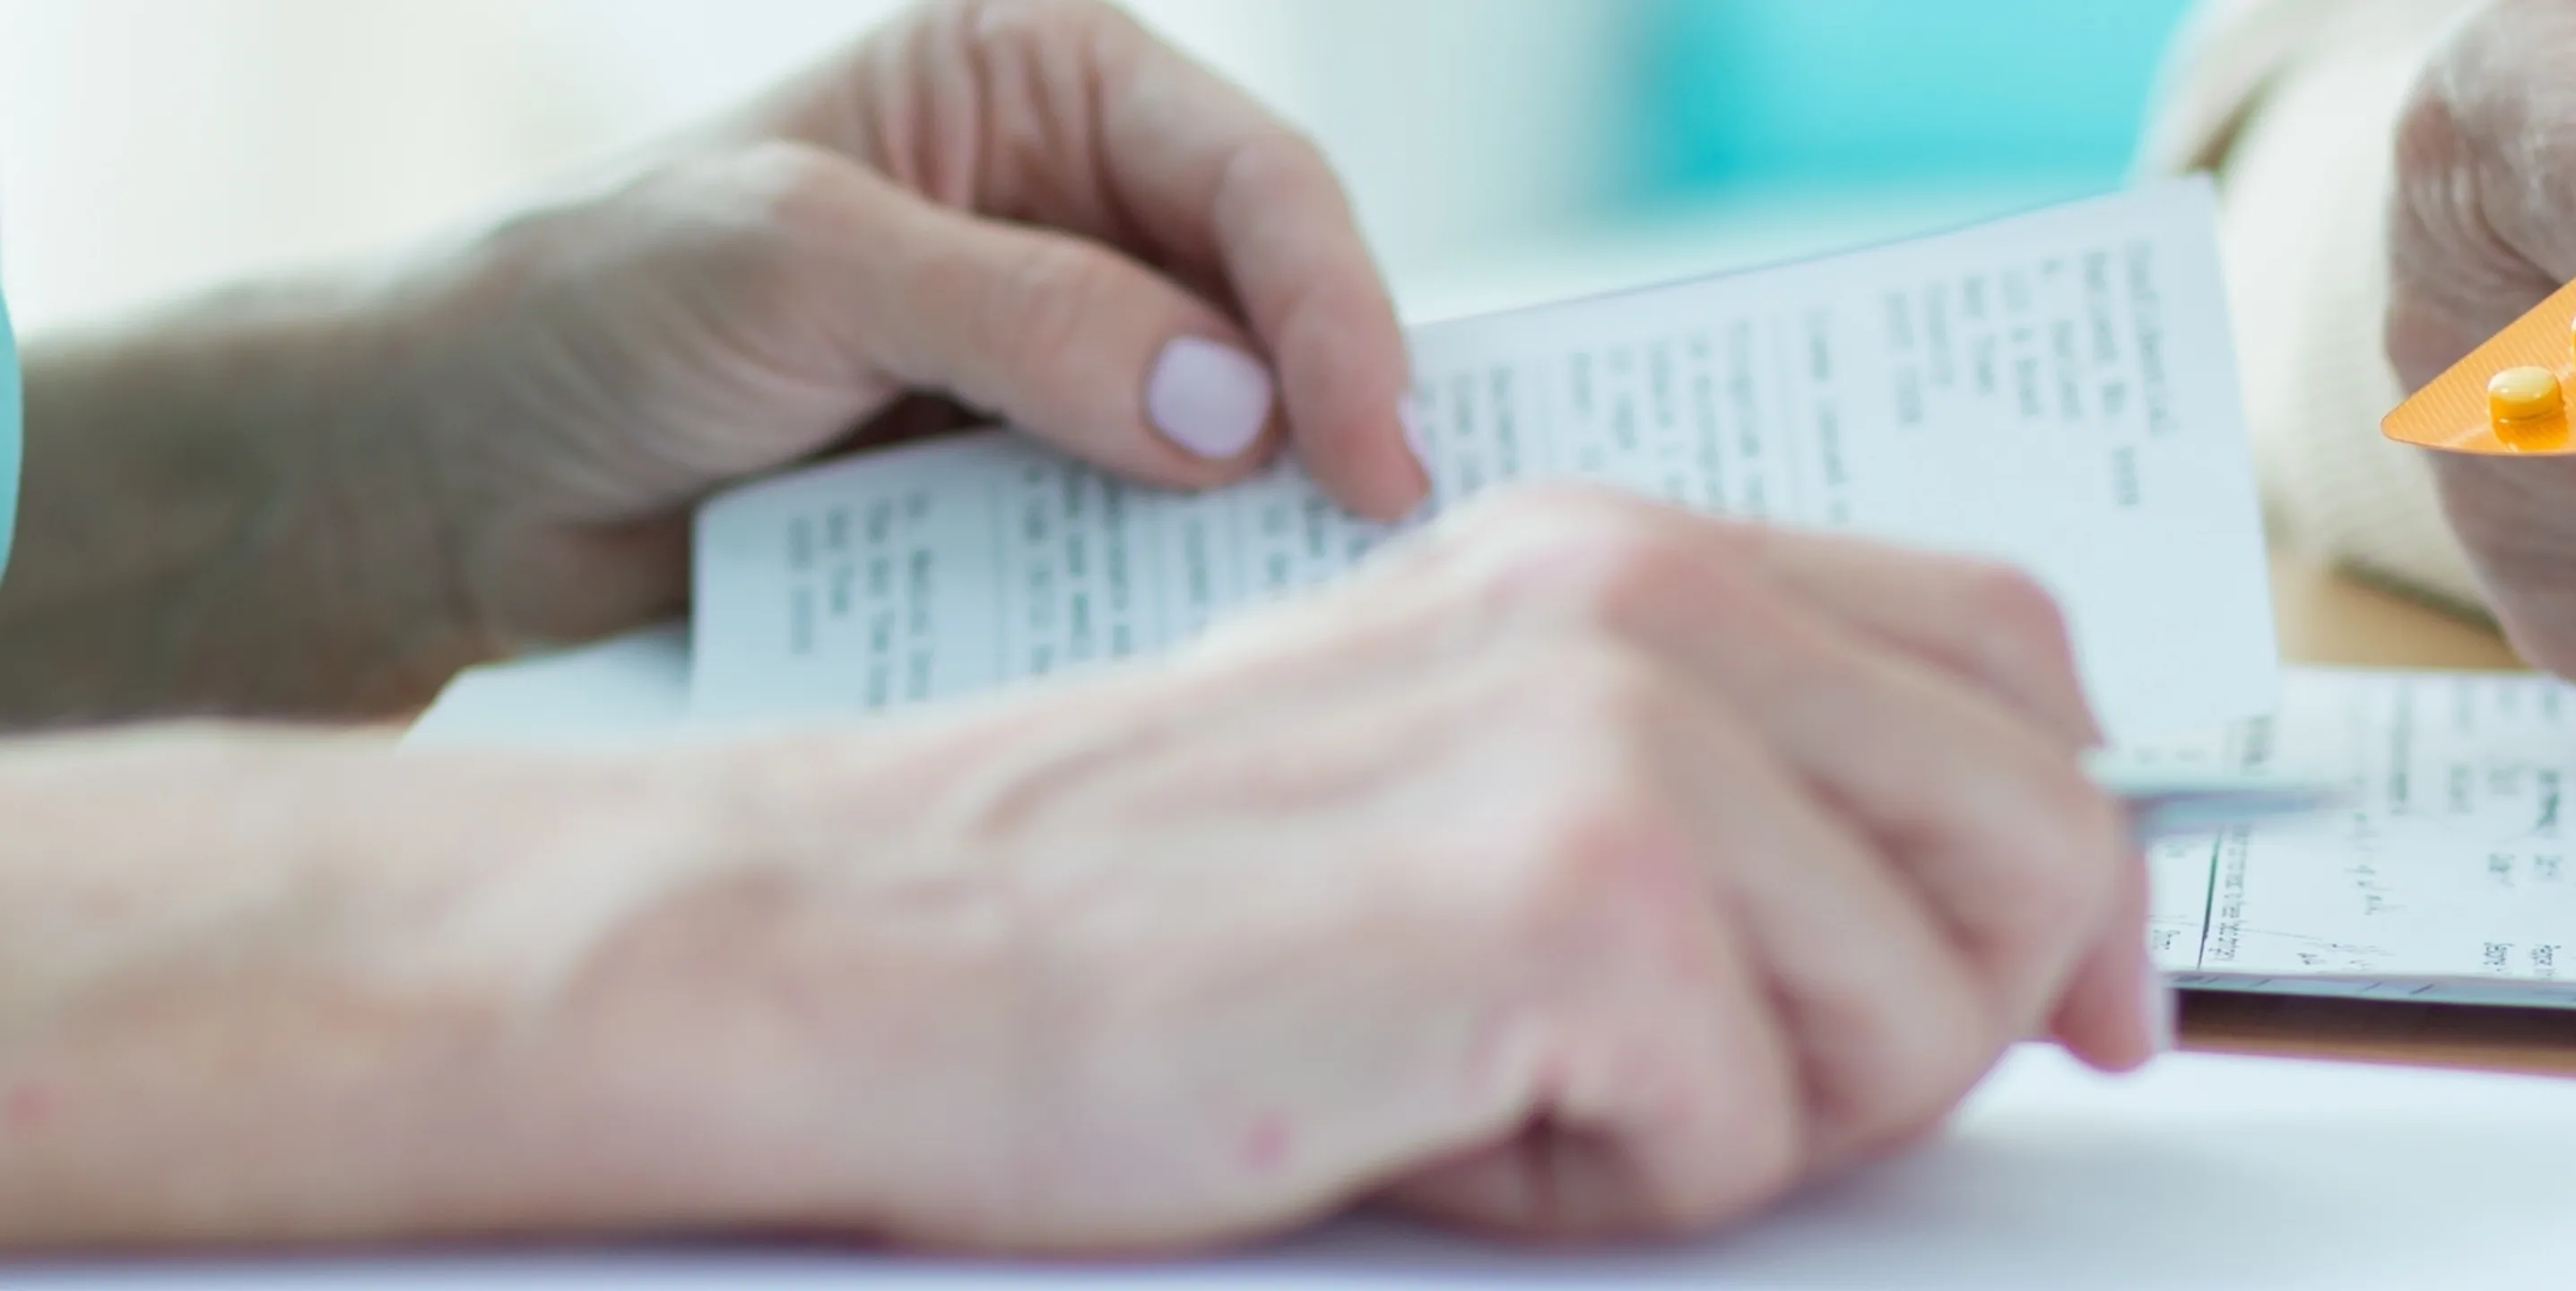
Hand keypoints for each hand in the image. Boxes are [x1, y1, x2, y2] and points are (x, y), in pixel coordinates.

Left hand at [391, 0, 1421, 649]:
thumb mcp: (798, 266)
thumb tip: (1235, 415)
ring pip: (1230, 432)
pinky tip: (1203, 639)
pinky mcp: (1019, 487)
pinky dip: (1171, 586)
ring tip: (1325, 606)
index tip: (1374, 453)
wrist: (445, 488)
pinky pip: (1139, 535)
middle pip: (1274, 299)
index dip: (1334, 309)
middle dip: (1332, 412)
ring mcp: (1055, 357)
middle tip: (1394, 541)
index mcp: (1031, 82)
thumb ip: (1025, 319)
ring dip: (1266, 516)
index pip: (1250, 178)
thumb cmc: (586, 310)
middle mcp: (1071, 206)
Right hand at [675, 487, 2160, 1251]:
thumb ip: (1727, 773)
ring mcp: (1620, 738)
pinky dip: (1611, 1189)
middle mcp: (1650, 603)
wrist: (862, 950)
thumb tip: (2015, 917)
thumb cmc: (1153, 898)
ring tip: (1530, 1083)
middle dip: (1948, 1022)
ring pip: (1929, 1016)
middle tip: (1753, 1093)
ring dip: (1757, 1120)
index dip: (2073, 847)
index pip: (2017, 650)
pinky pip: (1751, 1139)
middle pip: (2046, 838)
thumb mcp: (1471, 756)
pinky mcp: (1571, 899)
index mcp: (1636, 554)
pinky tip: (1445, 1122)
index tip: (2070, 994)